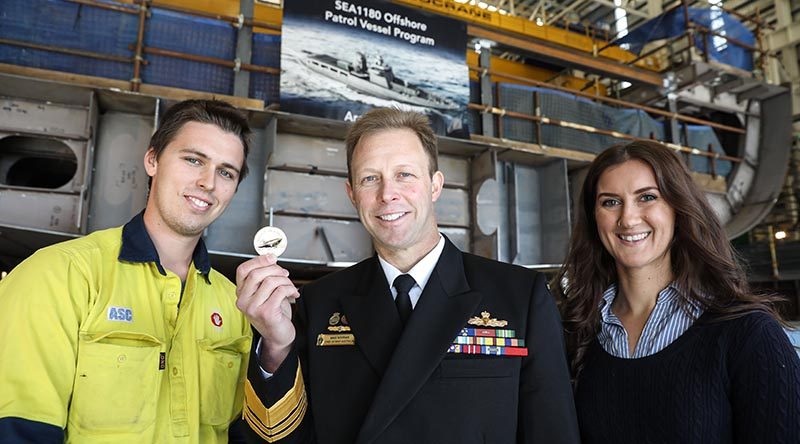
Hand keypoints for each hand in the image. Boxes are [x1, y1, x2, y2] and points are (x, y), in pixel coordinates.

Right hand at [236, 254, 298, 371]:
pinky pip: (280, 291)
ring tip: (290, 287)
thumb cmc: (273, 313)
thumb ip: (265, 277)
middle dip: (275, 270)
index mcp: (241, 293)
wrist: (278, 336)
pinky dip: (290, 289)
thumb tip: (271, 259)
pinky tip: (293, 294)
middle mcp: (243, 301)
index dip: (258, 260)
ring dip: (285, 281)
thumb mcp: (265, 293)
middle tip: (285, 274)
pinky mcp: (266, 313)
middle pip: (257, 273)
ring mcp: (253, 308)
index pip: (243, 270)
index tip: (272, 258)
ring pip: (271, 281)